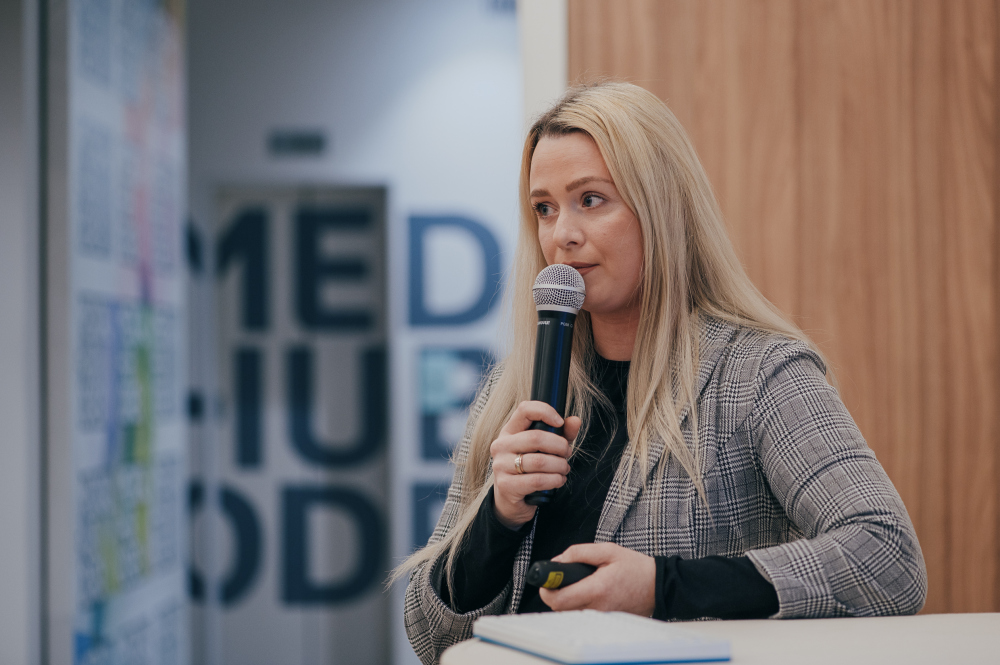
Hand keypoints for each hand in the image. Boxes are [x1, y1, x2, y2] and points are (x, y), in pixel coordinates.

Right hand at [490, 401, 581, 528]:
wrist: (511, 501)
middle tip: (567, 453)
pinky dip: (554, 480)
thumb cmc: (528, 470)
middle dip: (559, 446)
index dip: (545, 411)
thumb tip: (575, 421)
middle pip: (536, 437)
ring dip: (559, 466)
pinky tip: (558, 480)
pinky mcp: (506, 485)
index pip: (524, 410)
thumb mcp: (544, 449)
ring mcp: (501, 465)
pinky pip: (537, 480)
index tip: (560, 422)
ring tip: (564, 469)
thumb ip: (561, 434)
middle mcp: (501, 445)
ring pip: (539, 461)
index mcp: (509, 431)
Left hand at [539, 543, 655, 615]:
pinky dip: (578, 603)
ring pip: (570, 612)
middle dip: (555, 591)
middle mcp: (597, 607)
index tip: (547, 578)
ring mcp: (601, 616)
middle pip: (560, 608)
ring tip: (578, 582)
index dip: (547, 589)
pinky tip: (587, 590)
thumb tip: (559, 559)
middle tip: (562, 577)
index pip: (559, 599)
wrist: (658, 585)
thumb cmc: (635, 568)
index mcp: (597, 589)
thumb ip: (580, 552)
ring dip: (566, 597)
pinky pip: (582, 613)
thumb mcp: (607, 550)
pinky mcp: (604, 619)